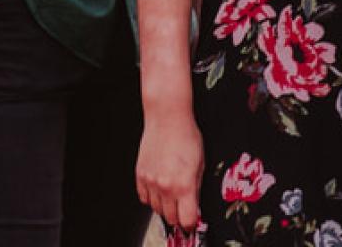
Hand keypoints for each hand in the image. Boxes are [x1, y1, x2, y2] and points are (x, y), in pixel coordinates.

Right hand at [135, 113, 203, 231]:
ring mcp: (150, 181)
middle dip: (178, 215)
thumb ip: (196, 188)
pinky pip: (143, 197)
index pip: (186, 220)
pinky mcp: (140, 174)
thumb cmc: (186, 136)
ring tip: (171, 195)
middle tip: (183, 207)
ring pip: (156, 209)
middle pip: (170, 218)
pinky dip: (151, 197)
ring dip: (164, 206)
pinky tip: (159, 188)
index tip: (192, 220)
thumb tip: (194, 204)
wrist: (167, 119)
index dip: (191, 223)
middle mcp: (165, 186)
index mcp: (184, 185)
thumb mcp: (201, 164)